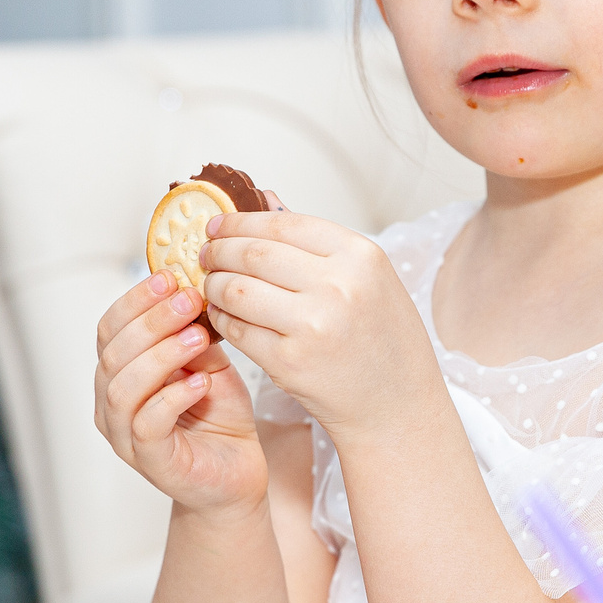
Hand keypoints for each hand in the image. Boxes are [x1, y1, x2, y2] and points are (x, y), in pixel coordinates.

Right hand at [94, 272, 267, 518]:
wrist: (237, 472)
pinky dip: (173, 398)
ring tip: (198, 337)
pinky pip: (147, 425)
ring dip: (161, 355)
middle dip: (152, 320)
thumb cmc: (218, 415)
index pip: (110, 328)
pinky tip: (202, 382)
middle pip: (113, 353)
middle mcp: (112, 402)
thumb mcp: (208, 360)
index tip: (171, 277)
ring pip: (124, 387)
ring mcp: (125, 435)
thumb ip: (193, 331)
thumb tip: (192, 288)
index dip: (136, 300)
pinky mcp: (151, 462)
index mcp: (119, 372)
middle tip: (189, 300)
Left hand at [199, 211, 439, 438]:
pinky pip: (237, 329)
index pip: (281, 223)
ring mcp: (313, 325)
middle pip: (254, 253)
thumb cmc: (382, 338)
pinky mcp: (289, 362)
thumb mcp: (368, 278)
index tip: (218, 225)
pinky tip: (221, 315)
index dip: (240, 221)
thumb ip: (315, 241)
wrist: (397, 403)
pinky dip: (220, 319)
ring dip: (214, 284)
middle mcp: (339, 286)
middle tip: (206, 254)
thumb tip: (265, 199)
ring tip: (211, 285)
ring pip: (237, 289)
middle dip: (219, 250)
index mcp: (361, 256)